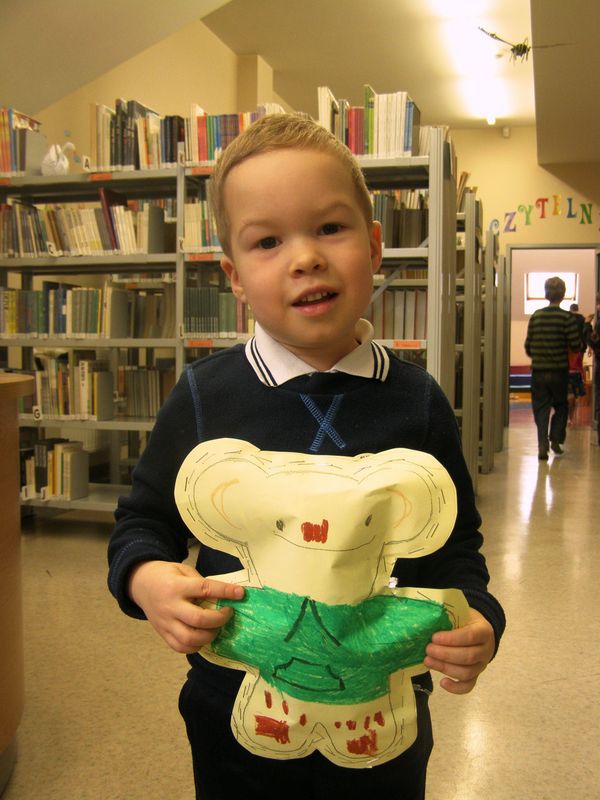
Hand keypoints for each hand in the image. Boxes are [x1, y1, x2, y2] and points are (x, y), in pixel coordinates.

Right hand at [129, 560, 243, 653]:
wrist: (140, 584)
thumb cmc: (166, 575)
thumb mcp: (183, 570)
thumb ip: (200, 582)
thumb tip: (224, 594)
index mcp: (176, 586)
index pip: (205, 589)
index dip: (225, 592)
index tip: (240, 593)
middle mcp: (170, 606)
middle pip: (198, 619)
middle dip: (219, 619)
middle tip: (228, 613)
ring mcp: (165, 623)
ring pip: (190, 638)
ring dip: (209, 636)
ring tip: (216, 627)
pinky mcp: (162, 634)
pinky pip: (180, 647)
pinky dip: (196, 646)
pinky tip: (203, 637)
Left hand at [424, 607, 494, 694]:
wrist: (477, 629)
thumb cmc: (465, 620)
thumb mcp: (460, 613)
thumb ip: (449, 618)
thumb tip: (427, 623)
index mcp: (484, 631)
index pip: (470, 636)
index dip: (452, 638)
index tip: (434, 637)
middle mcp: (486, 650)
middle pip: (468, 657)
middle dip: (445, 654)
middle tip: (428, 649)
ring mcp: (482, 665)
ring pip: (467, 672)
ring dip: (445, 668)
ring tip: (428, 661)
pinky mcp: (476, 676)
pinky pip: (468, 686)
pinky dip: (456, 688)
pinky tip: (442, 682)